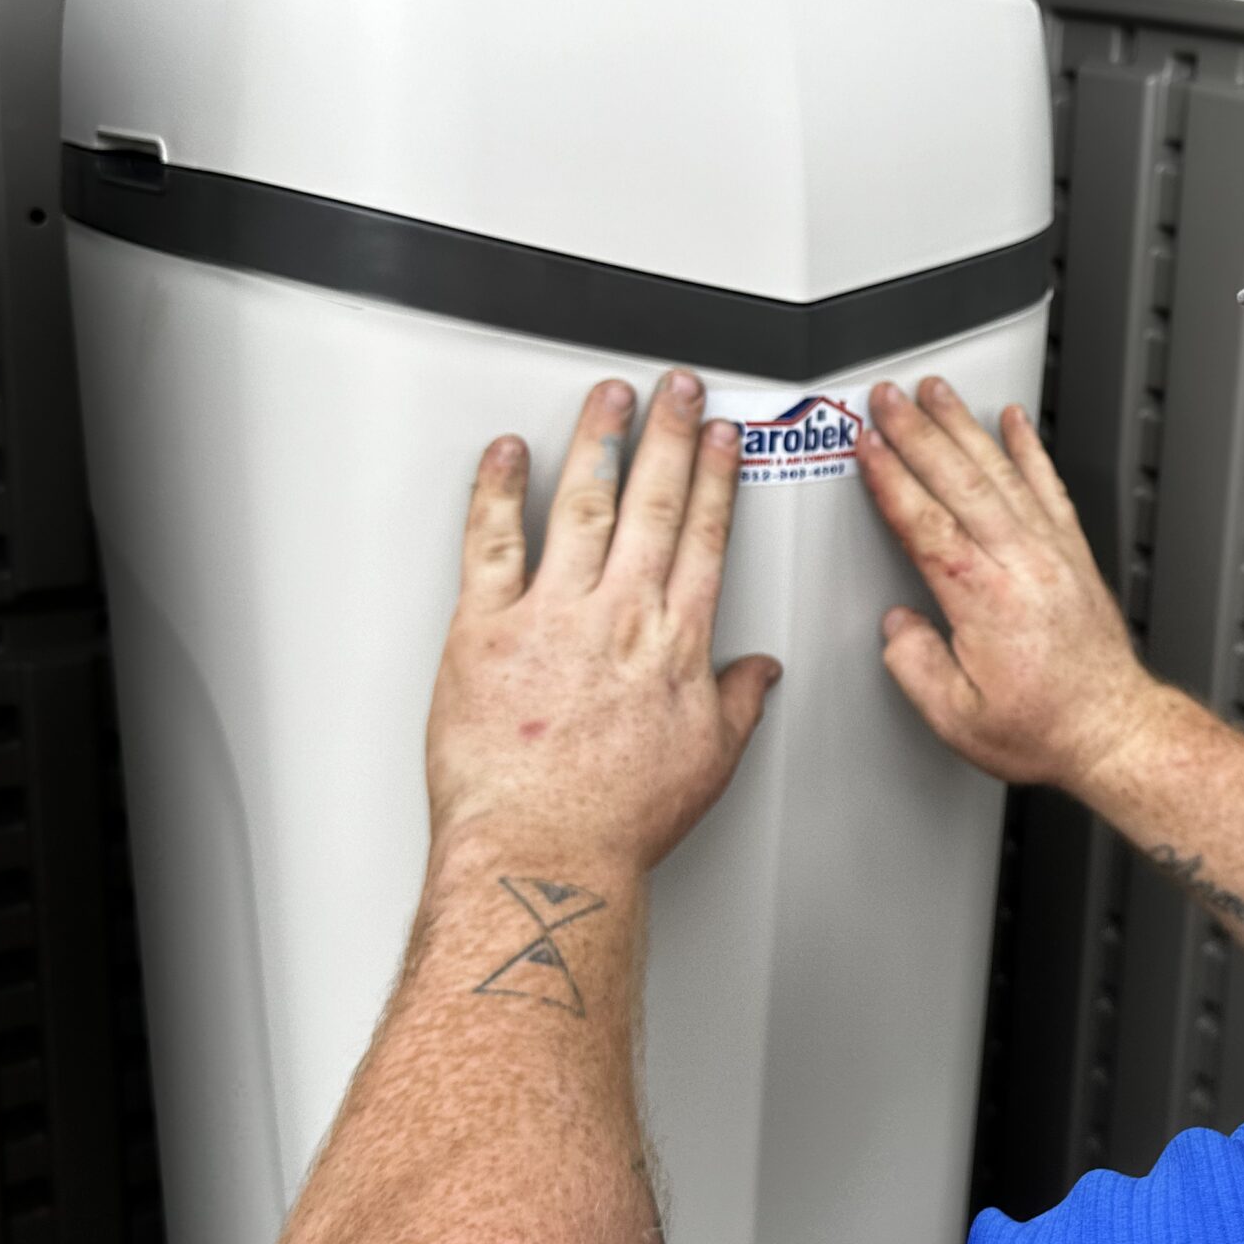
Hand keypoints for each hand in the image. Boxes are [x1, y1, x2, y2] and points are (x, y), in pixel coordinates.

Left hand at [425, 373, 780, 876]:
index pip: (706, 536)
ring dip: (601, 441)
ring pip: (584, 505)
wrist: (546, 853)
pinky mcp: (485, 632)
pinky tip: (510, 455)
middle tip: (677, 390)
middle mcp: (620, 615)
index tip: (721, 439)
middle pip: (655, 502)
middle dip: (671, 434)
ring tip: (611, 396)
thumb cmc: (617, 820)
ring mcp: (552, 616)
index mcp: (676, 643)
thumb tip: (758, 677)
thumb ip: (737, 705)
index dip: (716, 478)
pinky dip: (500, 492)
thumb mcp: (708, 762)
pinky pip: (492, 544)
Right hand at [859, 377, 1167, 790]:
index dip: (891, 478)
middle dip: (917, 431)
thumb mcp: (957, 719)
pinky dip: (1030, 448)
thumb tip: (898, 625)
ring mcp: (1052, 553)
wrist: (1114, 731)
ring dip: (964, 425)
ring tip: (936, 391)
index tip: (866, 444)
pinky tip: (1015, 421)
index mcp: (983, 599)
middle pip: (959, 480)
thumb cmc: (1044, 728)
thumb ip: (915, 667)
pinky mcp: (1074, 553)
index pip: (924, 522)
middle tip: (888, 397)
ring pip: (1002, 471)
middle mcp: (1020, 564)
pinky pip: (1049, 486)